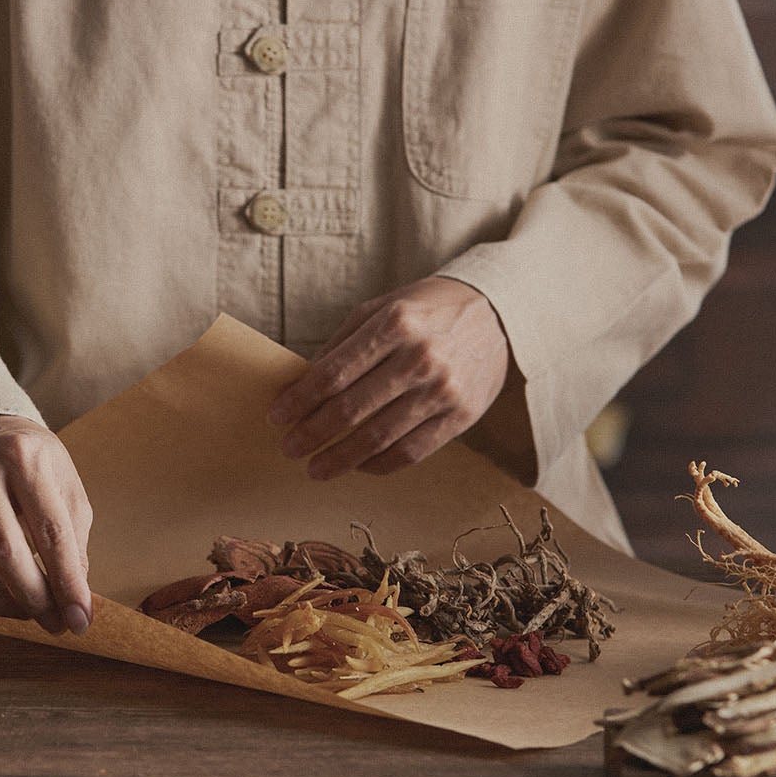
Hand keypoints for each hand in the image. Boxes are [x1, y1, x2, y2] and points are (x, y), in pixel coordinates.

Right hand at [0, 415, 93, 634]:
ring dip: (0, 601)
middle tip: (53, 623)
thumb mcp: (66, 486)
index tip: (79, 618)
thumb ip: (72, 539)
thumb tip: (73, 598)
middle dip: (33, 598)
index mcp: (24, 456)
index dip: (67, 582)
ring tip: (25, 612)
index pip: (49, 531)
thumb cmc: (34, 463)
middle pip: (4, 551)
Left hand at [267, 277, 509, 479]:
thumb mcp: (381, 309)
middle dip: (312, 435)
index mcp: (395, 324)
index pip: (333, 373)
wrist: (498, 315)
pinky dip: (378, 464)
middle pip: (351, 410)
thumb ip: (342, 345)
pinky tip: (358, 465)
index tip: (277, 416)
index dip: (299, 400)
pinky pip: (411, 452)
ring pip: (379, 438)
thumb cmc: (428, 310)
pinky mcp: (461, 416)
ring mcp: (443, 390)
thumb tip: (300, 387)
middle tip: (289, 448)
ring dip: (340, 459)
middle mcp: (420, 357)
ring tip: (315, 468)